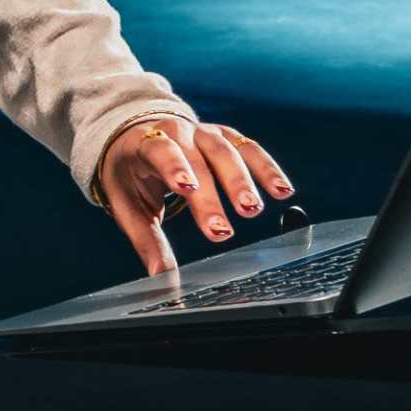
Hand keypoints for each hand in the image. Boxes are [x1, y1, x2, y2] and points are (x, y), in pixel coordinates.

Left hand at [98, 114, 295, 276]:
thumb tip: (161, 278)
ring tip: (253, 209)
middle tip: (223, 229)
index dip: (174, 167)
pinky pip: (249, 149)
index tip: (187, 188)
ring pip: (228, 151)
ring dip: (243, 180)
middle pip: (199, 159)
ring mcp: (204, 132)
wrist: (140, 133)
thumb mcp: (128, 204)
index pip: (161, 151)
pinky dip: (267, 169)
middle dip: (213, 194)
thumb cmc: (131, 172)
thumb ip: (147, 241)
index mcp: (145, 144)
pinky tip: (282, 191)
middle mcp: (178, 132)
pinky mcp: (226, 136)